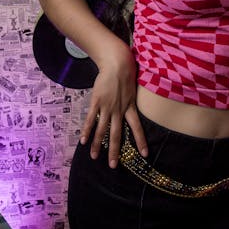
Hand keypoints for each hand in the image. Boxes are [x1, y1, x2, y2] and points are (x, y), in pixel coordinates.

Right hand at [78, 46, 147, 167]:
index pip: (137, 127)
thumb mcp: (133, 90)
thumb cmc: (126, 74)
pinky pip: (91, 119)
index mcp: (130, 107)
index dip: (141, 141)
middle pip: (117, 134)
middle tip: (113, 166)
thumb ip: (132, 101)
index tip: (145, 154)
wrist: (117, 63)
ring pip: (102, 130)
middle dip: (115, 151)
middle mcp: (119, 110)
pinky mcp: (97, 102)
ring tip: (94, 157)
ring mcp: (107, 106)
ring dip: (98, 145)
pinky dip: (87, 131)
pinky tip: (83, 141)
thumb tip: (135, 107)